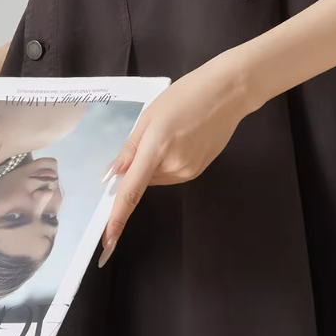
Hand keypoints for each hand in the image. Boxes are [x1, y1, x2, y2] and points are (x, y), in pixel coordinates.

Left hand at [97, 53, 256, 266]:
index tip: (107, 242)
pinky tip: (182, 138)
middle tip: (149, 134)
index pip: (131, 192)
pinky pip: (172, 173)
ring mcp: (188, 171)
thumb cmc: (185, 95)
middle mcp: (173, 167)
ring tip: (171, 131)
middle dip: (138, 166)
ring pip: (157, 177)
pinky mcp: (199, 170)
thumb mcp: (150, 116)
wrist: (228, 93)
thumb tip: (112, 175)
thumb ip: (130, 148)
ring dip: (154, 163)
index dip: (117, 219)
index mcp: (155, 150)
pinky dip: (168, 161)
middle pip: (143, 180)